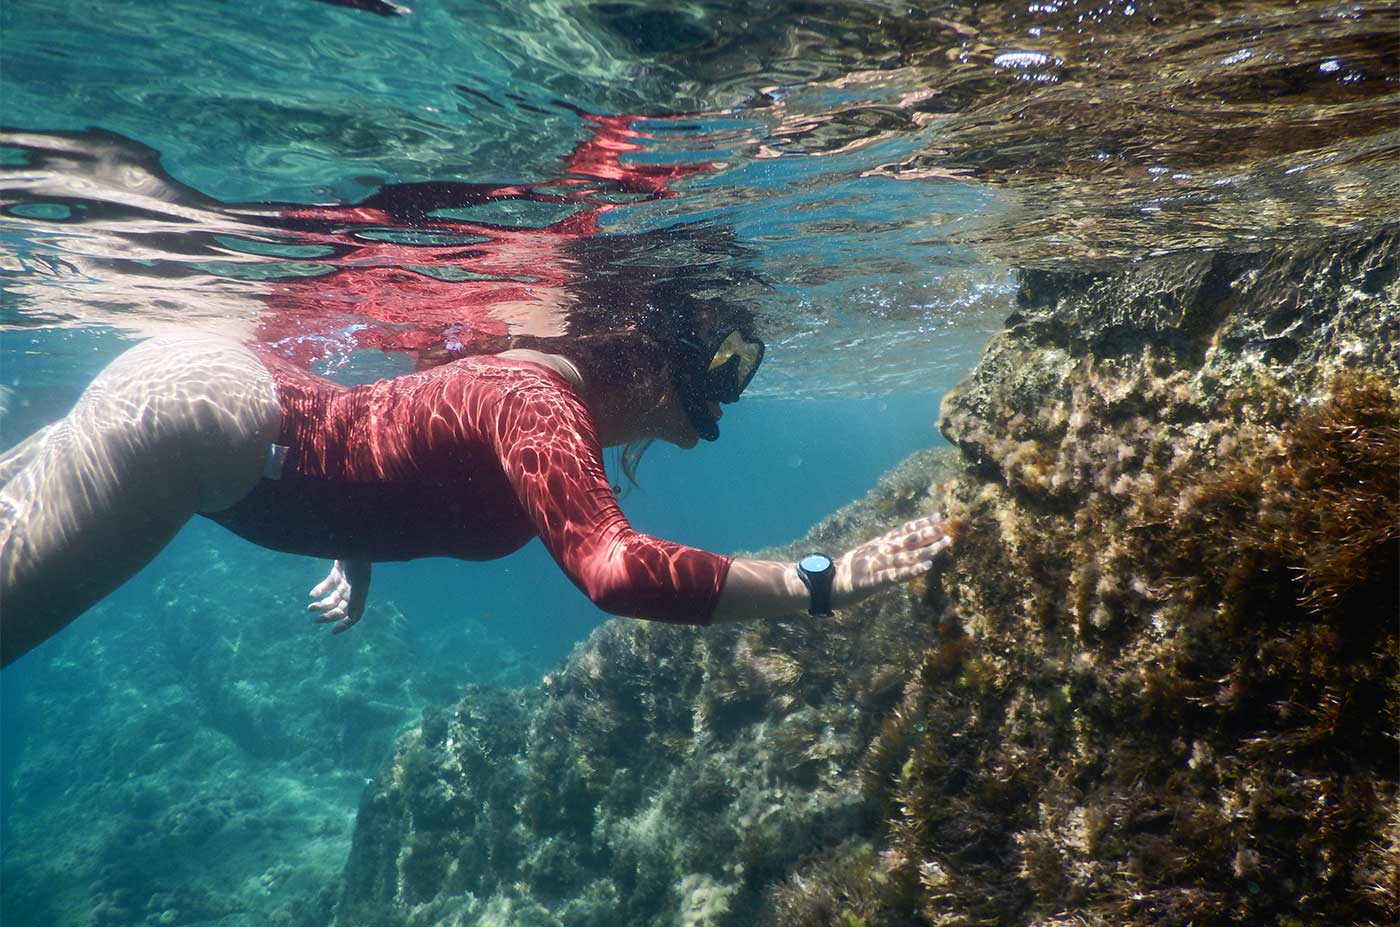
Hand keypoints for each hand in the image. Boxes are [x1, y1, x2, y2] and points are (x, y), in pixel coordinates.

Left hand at [308, 560, 370, 633]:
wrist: (353, 541)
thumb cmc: (358, 561)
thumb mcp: (358, 581)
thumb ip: (355, 599)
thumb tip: (351, 617)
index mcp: (360, 594)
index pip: (355, 615)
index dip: (345, 625)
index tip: (332, 632)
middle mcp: (353, 590)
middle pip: (341, 609)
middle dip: (328, 616)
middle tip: (315, 620)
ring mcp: (345, 581)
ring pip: (332, 599)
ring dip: (321, 605)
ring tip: (309, 608)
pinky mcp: (338, 573)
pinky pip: (328, 586)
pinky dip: (320, 591)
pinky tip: (312, 594)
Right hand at [832, 514, 952, 607]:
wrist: (824, 583)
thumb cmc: (846, 571)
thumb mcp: (866, 555)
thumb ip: (882, 550)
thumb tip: (898, 546)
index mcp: (878, 544)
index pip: (903, 530)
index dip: (921, 523)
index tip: (938, 516)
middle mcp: (880, 551)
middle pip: (909, 540)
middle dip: (929, 533)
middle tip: (948, 527)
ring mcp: (876, 564)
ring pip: (907, 555)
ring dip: (927, 550)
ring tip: (944, 544)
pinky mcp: (873, 580)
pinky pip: (896, 575)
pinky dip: (912, 571)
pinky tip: (926, 567)